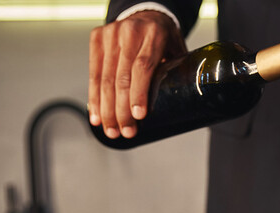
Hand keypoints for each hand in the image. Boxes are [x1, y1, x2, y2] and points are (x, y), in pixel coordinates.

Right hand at [88, 10, 186, 138]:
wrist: (145, 14)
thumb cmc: (163, 37)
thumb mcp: (175, 49)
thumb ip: (176, 71)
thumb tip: (187, 105)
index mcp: (155, 34)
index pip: (144, 67)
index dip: (139, 93)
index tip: (139, 116)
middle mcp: (130, 31)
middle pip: (122, 77)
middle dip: (121, 109)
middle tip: (125, 131)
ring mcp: (111, 33)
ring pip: (105, 78)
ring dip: (106, 108)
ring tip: (111, 129)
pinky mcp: (97, 38)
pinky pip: (93, 73)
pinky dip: (94, 97)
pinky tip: (97, 114)